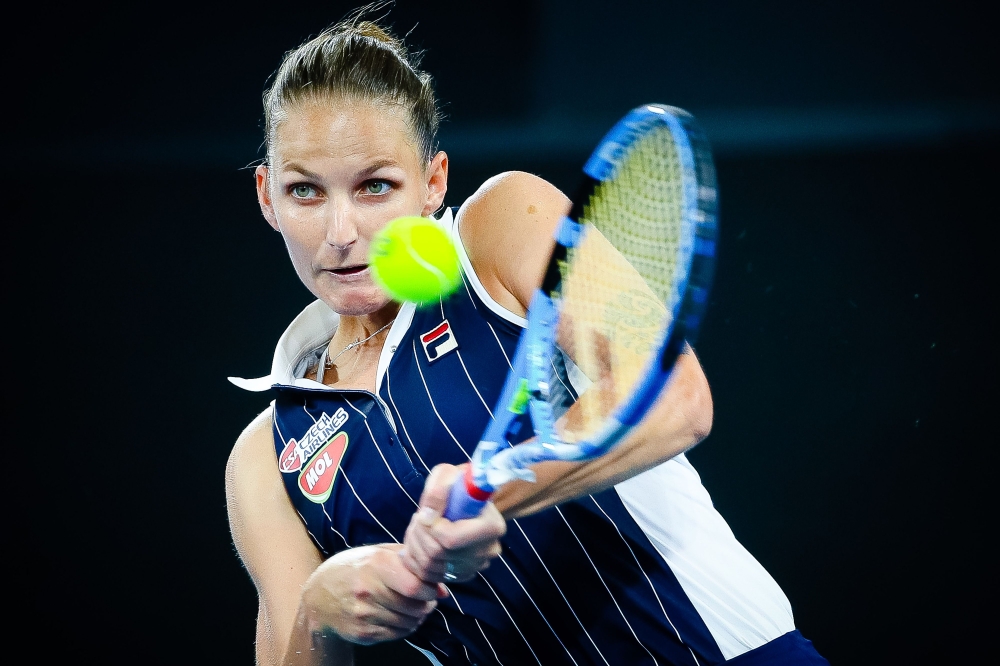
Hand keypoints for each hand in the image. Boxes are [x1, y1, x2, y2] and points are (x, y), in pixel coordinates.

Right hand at [299, 543, 440, 645]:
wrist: (318, 598)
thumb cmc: (353, 569)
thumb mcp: (377, 552)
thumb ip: (411, 563)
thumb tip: (442, 588)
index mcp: (375, 564)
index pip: (414, 585)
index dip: (430, 589)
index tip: (432, 587)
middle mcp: (368, 590)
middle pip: (414, 606)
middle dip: (427, 604)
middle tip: (427, 599)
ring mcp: (364, 614)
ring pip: (408, 622)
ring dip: (418, 616)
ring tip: (413, 607)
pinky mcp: (362, 633)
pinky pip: (397, 634)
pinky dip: (405, 627)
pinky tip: (400, 616)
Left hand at [400, 464, 506, 582]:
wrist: (466, 500)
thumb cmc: (457, 486)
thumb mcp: (449, 475)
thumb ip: (438, 488)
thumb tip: (428, 515)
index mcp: (491, 526)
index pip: (450, 539)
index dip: (430, 527)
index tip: (425, 512)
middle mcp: (487, 551)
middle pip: (437, 554)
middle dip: (419, 534)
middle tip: (417, 519)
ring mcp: (475, 566)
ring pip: (430, 568)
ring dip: (414, 546)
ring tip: (416, 529)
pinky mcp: (461, 576)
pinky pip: (429, 577)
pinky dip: (415, 561)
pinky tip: (415, 544)